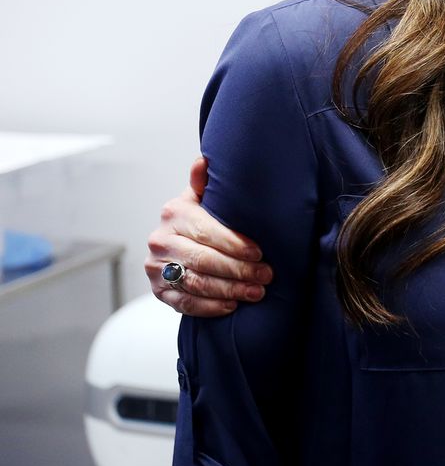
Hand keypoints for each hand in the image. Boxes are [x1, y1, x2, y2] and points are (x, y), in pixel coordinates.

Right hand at [145, 156, 271, 315]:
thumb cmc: (198, 219)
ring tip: (256, 291)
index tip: (260, 253)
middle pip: (204, 260)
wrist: (173, 244)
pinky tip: (232, 304)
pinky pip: (185, 303)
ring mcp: (157, 268)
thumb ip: (203, 182)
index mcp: (174, 213)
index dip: (235, 244)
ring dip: (230, 290)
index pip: (207, 232)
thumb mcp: (201, 197)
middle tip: (266, 276)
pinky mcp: (159, 291)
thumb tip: (204, 160)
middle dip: (239, 270)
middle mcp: (160, 240)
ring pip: (197, 283)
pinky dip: (211, 306)